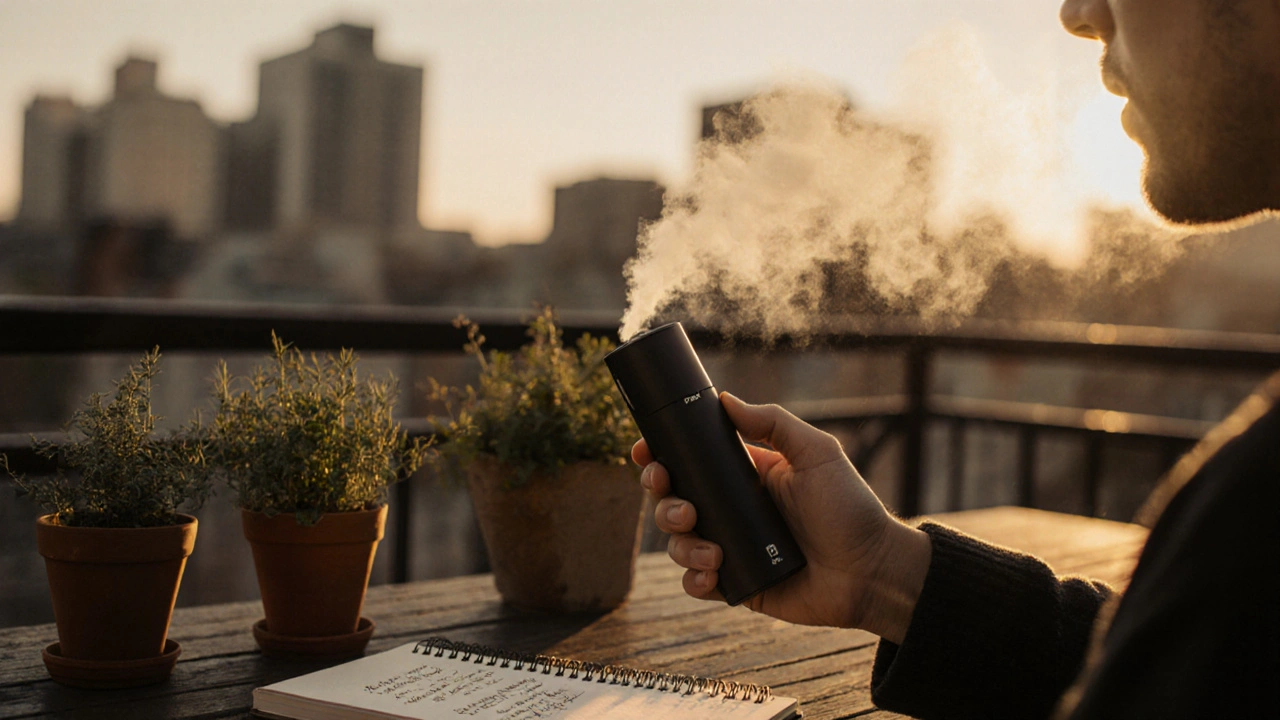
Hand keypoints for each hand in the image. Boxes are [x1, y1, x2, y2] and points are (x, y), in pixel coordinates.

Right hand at [633, 392, 930, 643]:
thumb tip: (726, 399)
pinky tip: (711, 574)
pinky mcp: (738, 585)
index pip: (691, 460)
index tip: (646, 452)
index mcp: (745, 475)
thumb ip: (774, 422)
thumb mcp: (817, 452)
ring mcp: (731, 548)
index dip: (661, 455)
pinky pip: (696, 583)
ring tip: (712, 550)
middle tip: (682, 505)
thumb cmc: (850, 509)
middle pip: (673, 499)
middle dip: (663, 499)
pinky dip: (694, 580)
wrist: (872, 570)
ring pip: (679, 542)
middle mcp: (732, 509)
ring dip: (681, 543)